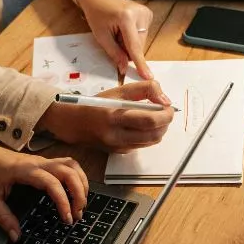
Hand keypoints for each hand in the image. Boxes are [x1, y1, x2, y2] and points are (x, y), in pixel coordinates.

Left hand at [0, 140, 89, 234]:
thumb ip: (3, 217)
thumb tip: (16, 237)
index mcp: (26, 170)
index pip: (53, 183)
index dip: (63, 201)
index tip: (66, 218)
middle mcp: (38, 162)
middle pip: (70, 171)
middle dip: (79, 193)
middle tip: (77, 215)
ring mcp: (43, 160)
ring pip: (72, 165)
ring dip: (81, 183)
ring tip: (80, 204)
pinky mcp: (43, 162)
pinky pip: (67, 165)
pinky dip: (76, 178)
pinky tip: (75, 192)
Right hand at [37, 81, 173, 152]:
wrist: (73, 123)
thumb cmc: (95, 105)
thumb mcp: (118, 91)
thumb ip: (144, 90)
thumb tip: (165, 99)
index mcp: (114, 117)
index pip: (149, 121)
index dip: (165, 115)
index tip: (169, 108)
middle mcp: (115, 136)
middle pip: (154, 135)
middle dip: (165, 124)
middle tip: (166, 113)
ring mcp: (117, 147)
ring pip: (150, 143)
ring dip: (159, 130)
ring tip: (156, 118)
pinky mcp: (119, 152)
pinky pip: (141, 146)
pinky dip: (148, 136)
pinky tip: (143, 126)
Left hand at [77, 0, 153, 79]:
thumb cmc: (97, 13)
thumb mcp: (101, 35)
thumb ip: (114, 53)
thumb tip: (124, 68)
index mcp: (126, 18)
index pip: (134, 46)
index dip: (140, 63)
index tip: (148, 76)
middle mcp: (140, 14)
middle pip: (138, 45)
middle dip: (127, 49)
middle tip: (114, 39)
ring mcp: (146, 13)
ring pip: (141, 41)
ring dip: (129, 43)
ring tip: (118, 31)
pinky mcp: (148, 14)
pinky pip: (142, 35)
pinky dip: (133, 36)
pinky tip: (125, 28)